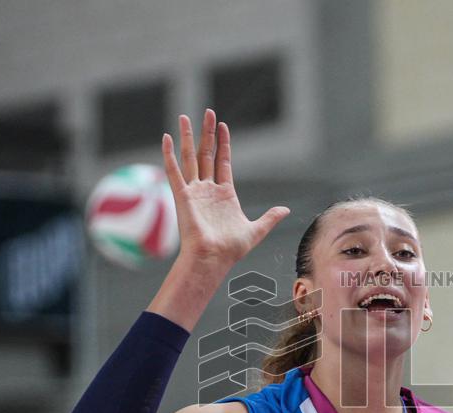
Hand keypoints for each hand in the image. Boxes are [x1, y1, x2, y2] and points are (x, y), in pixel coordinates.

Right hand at [161, 109, 289, 265]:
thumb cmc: (231, 250)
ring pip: (190, 157)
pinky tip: (166, 138)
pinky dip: (169, 155)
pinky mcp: (183, 196)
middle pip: (207, 154)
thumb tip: (286, 210)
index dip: (223, 143)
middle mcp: (208, 190)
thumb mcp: (256, 230)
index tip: (223, 126)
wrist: (214, 259)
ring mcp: (195, 191)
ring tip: (185, 116)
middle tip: (208, 112)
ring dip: (188, 137)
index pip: (223, 161)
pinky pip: (174, 172)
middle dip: (208, 133)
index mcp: (225, 194)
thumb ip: (269, 218)